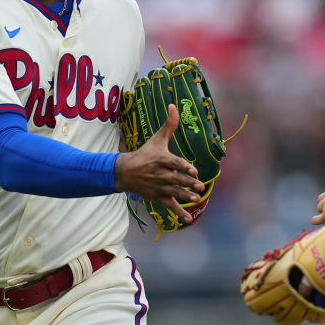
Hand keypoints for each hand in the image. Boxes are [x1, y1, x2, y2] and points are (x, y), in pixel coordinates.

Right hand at [114, 104, 204, 223]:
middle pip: (176, 179)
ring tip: (196, 199)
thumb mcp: (156, 139)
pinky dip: (178, 213)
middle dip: (188, 183)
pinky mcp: (158, 197)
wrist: (124, 172)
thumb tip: (173, 105)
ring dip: (185, 197)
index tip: (193, 169)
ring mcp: (159, 187)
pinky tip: (189, 219)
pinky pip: (169, 206)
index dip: (184, 166)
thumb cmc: (144, 154)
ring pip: (174, 193)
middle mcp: (160, 174)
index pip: (174, 163)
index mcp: (161, 159)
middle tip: (200, 186)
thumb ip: (168, 125)